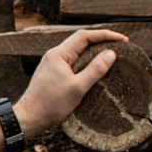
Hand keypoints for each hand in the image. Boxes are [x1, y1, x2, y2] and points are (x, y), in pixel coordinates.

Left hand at [13, 29, 128, 137]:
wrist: (29, 117)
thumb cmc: (51, 104)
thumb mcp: (77, 88)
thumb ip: (95, 70)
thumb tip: (111, 53)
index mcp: (59, 54)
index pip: (84, 36)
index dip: (105, 35)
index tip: (123, 39)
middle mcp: (54, 55)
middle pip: (80, 40)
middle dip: (101, 40)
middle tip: (120, 44)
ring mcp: (53, 63)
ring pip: (76, 51)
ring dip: (94, 50)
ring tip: (111, 54)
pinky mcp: (53, 73)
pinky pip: (73, 61)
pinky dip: (86, 60)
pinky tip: (95, 67)